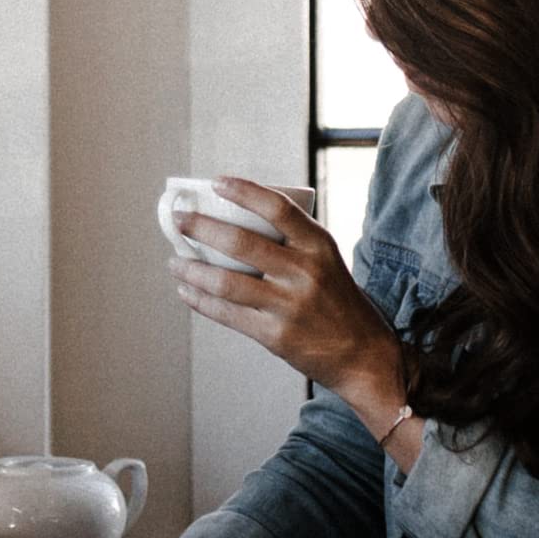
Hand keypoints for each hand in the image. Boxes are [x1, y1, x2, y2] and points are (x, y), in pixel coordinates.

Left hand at [172, 178, 401, 405]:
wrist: (364, 355)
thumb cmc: (338, 301)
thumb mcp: (327, 261)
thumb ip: (293, 242)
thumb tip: (235, 219)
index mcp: (319, 245)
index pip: (277, 207)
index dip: (243, 191)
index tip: (216, 182)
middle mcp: (304, 272)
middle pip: (241, 242)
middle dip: (201, 228)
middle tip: (178, 220)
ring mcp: (289, 305)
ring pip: (226, 281)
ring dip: (193, 269)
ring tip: (174, 261)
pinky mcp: (275, 335)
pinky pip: (227, 313)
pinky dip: (201, 300)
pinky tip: (186, 290)